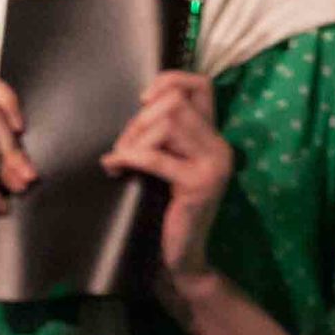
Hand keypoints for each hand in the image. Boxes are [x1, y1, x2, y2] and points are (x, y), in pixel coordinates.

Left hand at [102, 71, 230, 288]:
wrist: (182, 254)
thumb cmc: (166, 206)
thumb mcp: (166, 160)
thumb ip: (162, 133)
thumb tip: (141, 102)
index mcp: (213, 135)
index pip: (201, 85)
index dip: (170, 80)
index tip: (143, 100)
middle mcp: (220, 145)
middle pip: (174, 103)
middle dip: (138, 121)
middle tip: (123, 147)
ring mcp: (214, 164)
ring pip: (167, 123)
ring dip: (133, 139)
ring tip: (120, 160)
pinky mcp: (199, 183)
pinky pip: (156, 157)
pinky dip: (129, 157)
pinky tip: (114, 166)